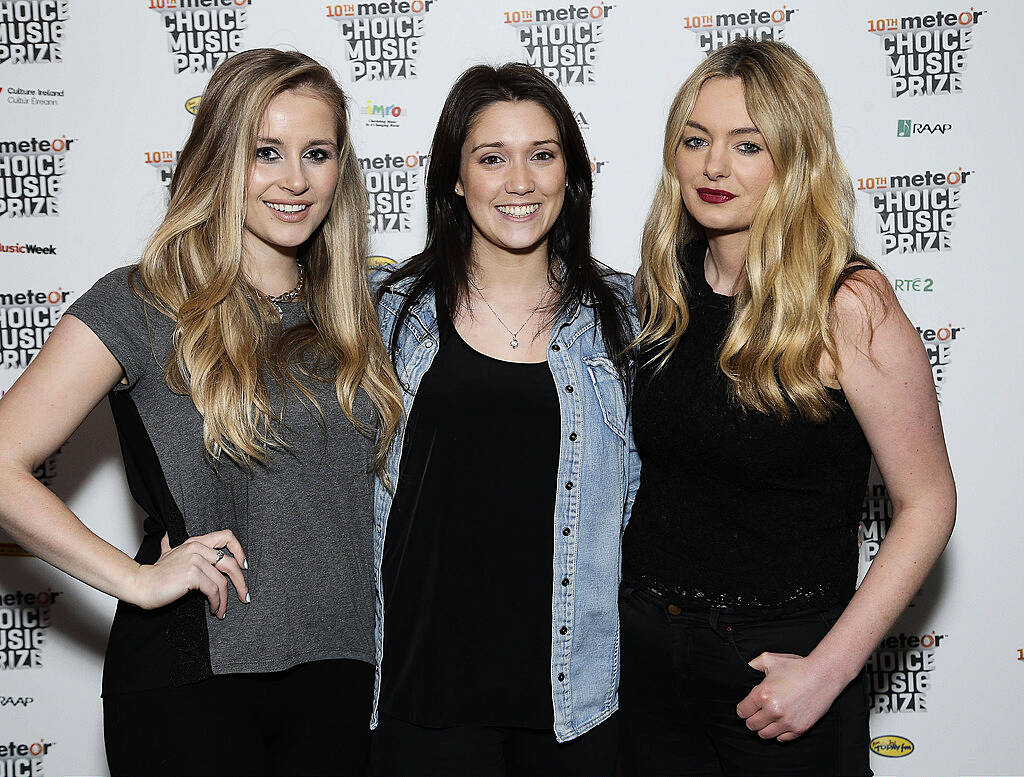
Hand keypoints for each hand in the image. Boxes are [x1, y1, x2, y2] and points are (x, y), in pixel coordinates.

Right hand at [129, 530, 248, 618]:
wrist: (141, 585)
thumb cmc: (155, 574)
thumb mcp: (167, 553)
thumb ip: (171, 545)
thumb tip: (167, 535)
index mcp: (195, 542)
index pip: (226, 537)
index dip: (239, 550)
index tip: (244, 566)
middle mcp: (197, 548)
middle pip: (230, 562)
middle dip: (241, 582)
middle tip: (244, 596)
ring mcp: (195, 560)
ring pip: (222, 581)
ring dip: (225, 599)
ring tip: (222, 610)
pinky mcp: (192, 574)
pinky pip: (213, 590)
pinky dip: (217, 602)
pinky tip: (214, 609)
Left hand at [735, 652, 846, 741]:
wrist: (823, 675)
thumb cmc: (796, 666)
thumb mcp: (768, 659)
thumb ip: (751, 666)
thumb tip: (741, 672)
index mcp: (762, 694)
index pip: (742, 712)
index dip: (743, 709)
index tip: (747, 707)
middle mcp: (773, 711)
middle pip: (751, 725)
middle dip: (752, 719)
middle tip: (757, 713)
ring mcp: (787, 722)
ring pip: (765, 735)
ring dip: (764, 727)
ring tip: (768, 719)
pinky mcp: (799, 729)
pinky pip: (782, 739)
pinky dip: (779, 732)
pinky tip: (781, 722)